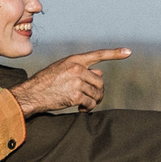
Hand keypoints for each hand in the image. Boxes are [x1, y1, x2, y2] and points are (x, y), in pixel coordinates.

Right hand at [8, 48, 129, 114]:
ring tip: (85, 105)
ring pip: (97, 94)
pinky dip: (88, 109)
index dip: (115, 53)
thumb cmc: (46, 82)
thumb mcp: (62, 69)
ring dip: (93, 102)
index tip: (128, 52)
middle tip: (92, 99)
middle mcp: (77, 68)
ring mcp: (77, 81)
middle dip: (98, 92)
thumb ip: (80, 70)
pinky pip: (90, 104)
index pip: (98, 55)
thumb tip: (100, 75)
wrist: (31, 93)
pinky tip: (81, 110)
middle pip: (100, 82)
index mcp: (74, 60)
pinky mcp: (75, 95)